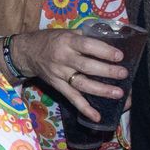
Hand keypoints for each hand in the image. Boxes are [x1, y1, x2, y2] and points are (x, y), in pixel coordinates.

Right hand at [8, 28, 126, 121]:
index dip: (103, 51)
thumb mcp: (66, 32)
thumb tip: (109, 41)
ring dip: (101, 90)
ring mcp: (60, 74)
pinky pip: (72, 98)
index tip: (119, 56)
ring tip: (118, 94)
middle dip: (107, 71)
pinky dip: (84, 108)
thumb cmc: (50, 40)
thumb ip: (84, 37)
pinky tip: (97, 117)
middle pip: (86, 67)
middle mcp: (63, 58)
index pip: (87, 46)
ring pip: (82, 84)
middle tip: (123, 74)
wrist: (26, 53)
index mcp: (67, 41)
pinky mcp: (57, 86)